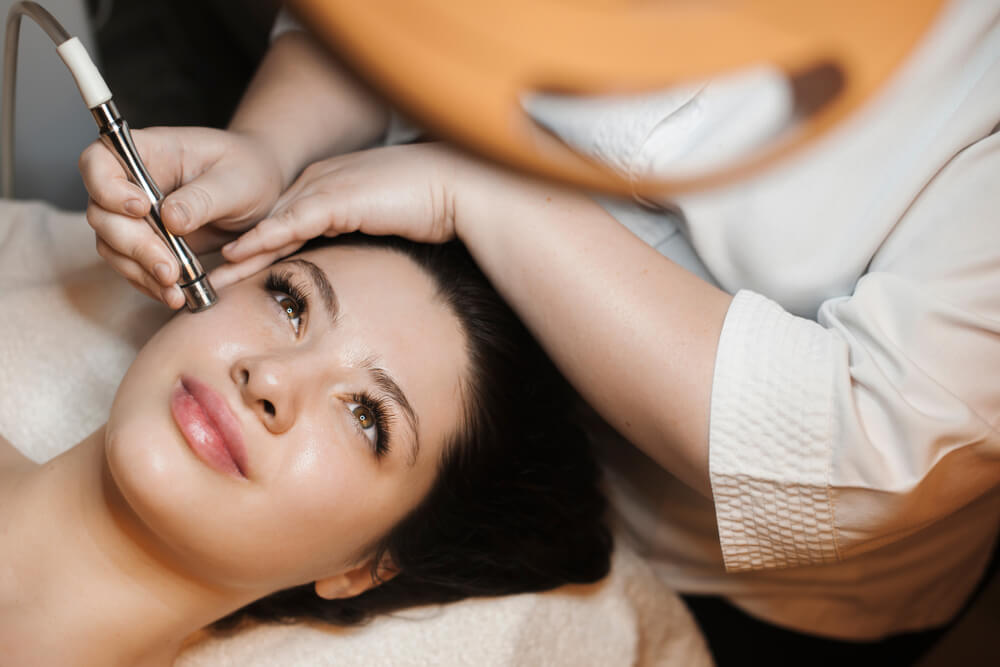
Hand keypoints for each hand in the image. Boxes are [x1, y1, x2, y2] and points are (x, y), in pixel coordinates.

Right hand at [80, 126, 283, 307]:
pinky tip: (176, 294)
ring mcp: (135, 216)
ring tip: (176, 291)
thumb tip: (170, 220)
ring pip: (113, 246)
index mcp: (149, 151)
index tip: (141, 208)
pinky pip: (133, 266)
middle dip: (135, 246)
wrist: (261, 191)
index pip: (98, 162)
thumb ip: (203, 199)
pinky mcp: (147, 242)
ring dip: (141, 271)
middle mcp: (131, 182)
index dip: (107, 187)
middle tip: (170, 270)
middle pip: (103, 214)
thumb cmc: (247, 171)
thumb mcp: (235, 181)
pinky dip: (151, 283)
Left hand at [213, 143, 469, 287]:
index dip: (253, 248)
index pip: (280, 222)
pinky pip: (292, 221)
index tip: (228, 273)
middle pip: (265, 222)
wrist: (456, 186)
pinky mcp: (338, 198)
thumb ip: (357, 236)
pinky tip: (241, 255)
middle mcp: (318, 184)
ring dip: (238, 252)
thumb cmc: (428, 206)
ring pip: (270, 224)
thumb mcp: (381, 222)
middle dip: (233, 253)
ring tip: (208, 276)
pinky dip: (264, 239)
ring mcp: (326, 187)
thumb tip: (346, 269)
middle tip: (202, 278)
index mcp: (327, 188)